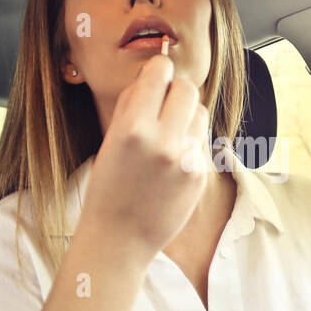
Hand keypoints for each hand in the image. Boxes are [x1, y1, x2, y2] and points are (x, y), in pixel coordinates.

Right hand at [78, 48, 209, 257]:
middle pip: (188, 88)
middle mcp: (161, 140)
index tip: (156, 78)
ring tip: (167, 137)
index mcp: (131, 127)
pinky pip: (201, 140)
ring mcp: (185, 159)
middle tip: (163, 108)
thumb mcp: (110, 141)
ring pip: (200, 112)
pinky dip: (190, 143)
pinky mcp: (199, 174)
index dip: (158, 71)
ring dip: (186, 117)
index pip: (160, 72)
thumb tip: (155, 74)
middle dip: (176, 92)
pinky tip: (172, 163)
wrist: (119, 239)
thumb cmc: (108, 188)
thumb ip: (133, 105)